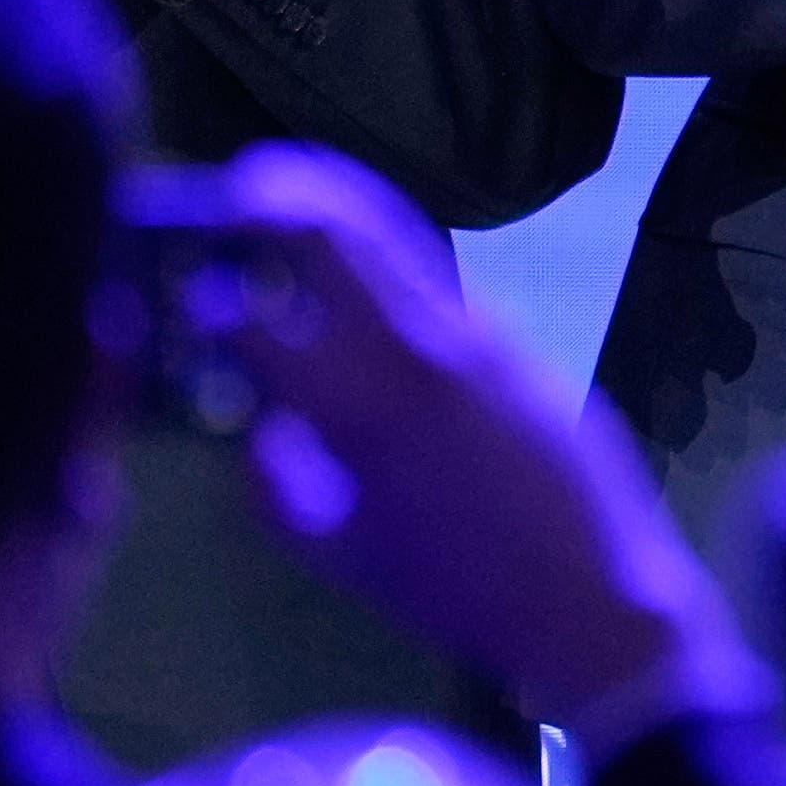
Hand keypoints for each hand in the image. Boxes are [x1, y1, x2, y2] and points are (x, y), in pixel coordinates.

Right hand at [151, 143, 756, 741]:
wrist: (595, 599)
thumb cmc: (454, 593)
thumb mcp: (337, 554)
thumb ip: (274, 486)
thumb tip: (255, 430)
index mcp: (362, 406)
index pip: (261, 323)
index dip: (211, 301)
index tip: (190, 292)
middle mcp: (421, 347)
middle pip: (337, 231)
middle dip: (278, 197)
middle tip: (239, 185)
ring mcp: (483, 337)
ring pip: (400, 243)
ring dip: (341, 212)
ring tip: (293, 197)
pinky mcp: (524, 346)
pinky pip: (442, 289)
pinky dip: (393, 268)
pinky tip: (369, 286)